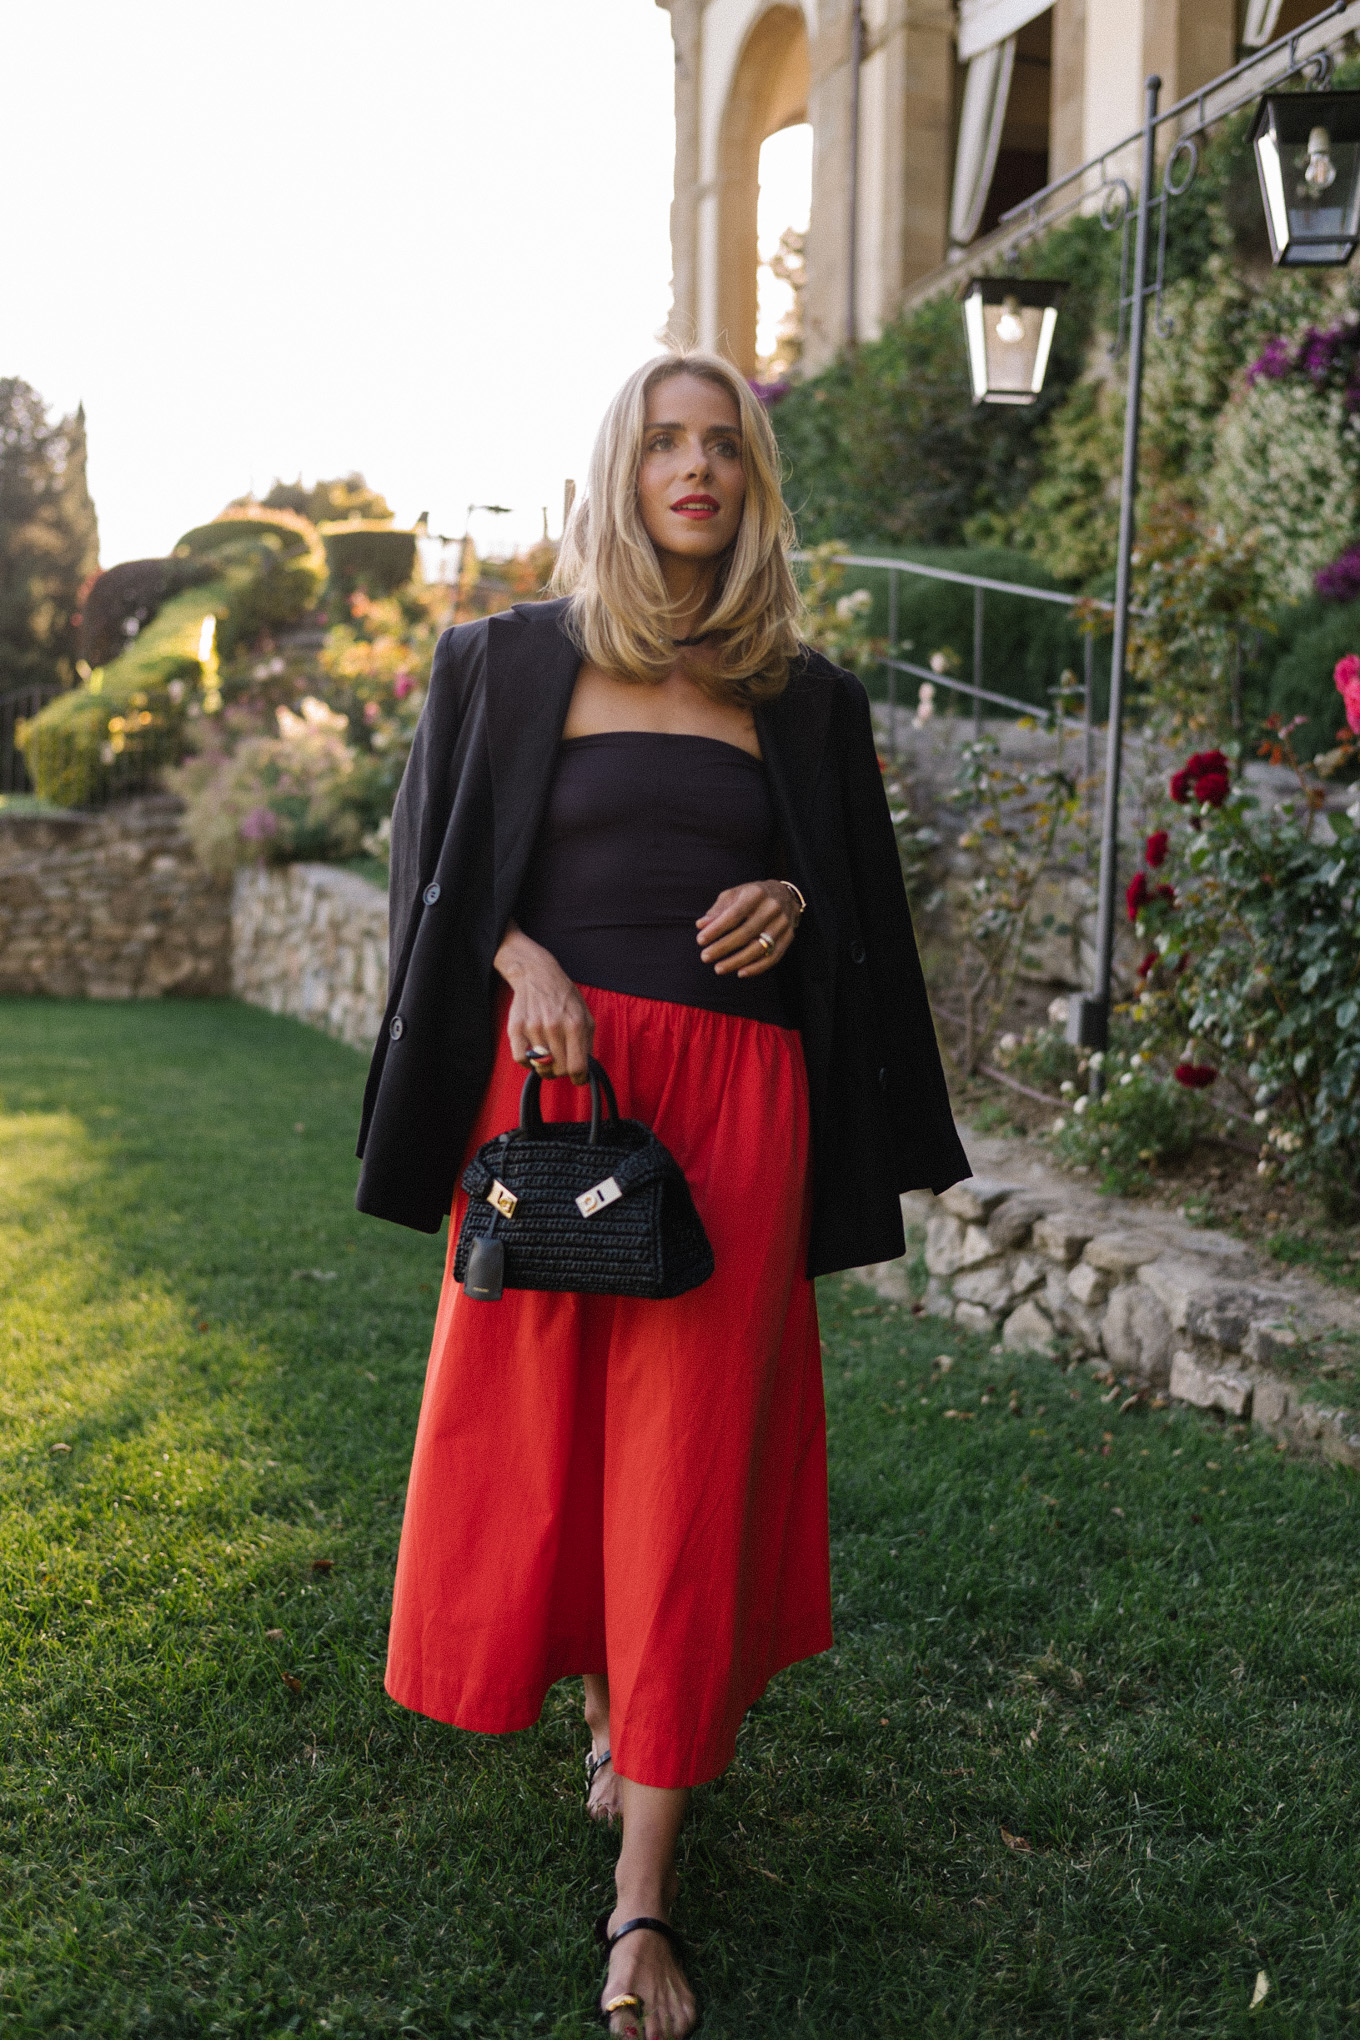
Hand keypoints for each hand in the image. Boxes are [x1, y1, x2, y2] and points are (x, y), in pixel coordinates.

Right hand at [494, 923, 594, 1081]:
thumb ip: (587, 1043)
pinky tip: (534, 1052)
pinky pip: (521, 1060)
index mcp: (575, 1025)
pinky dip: (528, 1062)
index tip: (578, 1078)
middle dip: (562, 1070)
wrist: (537, 975)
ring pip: (541, 1067)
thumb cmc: (564, 997)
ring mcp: (533, 1027)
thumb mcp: (585, 1016)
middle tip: (562, 1061)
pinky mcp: (516, 1028)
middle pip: (559, 1070)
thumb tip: (585, 1069)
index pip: (577, 1067)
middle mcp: (554, 1027)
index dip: (579, 1078)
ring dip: (546, 1066)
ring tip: (548, 1053)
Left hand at [696, 880, 801, 977]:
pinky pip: (773, 957)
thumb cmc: (752, 896)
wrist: (784, 895)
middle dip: (723, 947)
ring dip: (737, 961)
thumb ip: (717, 910)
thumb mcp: (734, 895)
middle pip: (746, 933)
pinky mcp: (788, 937)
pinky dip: (756, 968)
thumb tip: (701, 925)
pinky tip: (740, 973)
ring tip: (719, 968)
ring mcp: (782, 924)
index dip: (716, 929)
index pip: (734, 915)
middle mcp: (771, 908)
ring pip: (759, 948)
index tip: (700, 940)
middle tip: (705, 957)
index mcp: (756, 894)